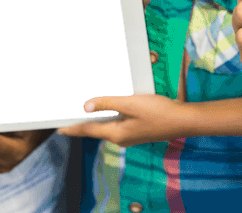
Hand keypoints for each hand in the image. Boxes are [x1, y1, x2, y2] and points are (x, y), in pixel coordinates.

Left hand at [57, 95, 187, 146]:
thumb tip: (85, 105)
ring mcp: (129, 136)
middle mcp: (120, 138)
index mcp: (116, 133)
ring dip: (95, 118)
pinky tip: (109, 108)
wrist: (183, 121)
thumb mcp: (131, 104)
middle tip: (68, 114)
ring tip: (84, 109)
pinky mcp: (137, 130)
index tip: (58, 128)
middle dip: (82, 122)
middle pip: (95, 129)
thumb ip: (108, 103)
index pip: (87, 130)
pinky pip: (117, 124)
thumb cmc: (159, 112)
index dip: (72, 128)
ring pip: (106, 126)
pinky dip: (108, 116)